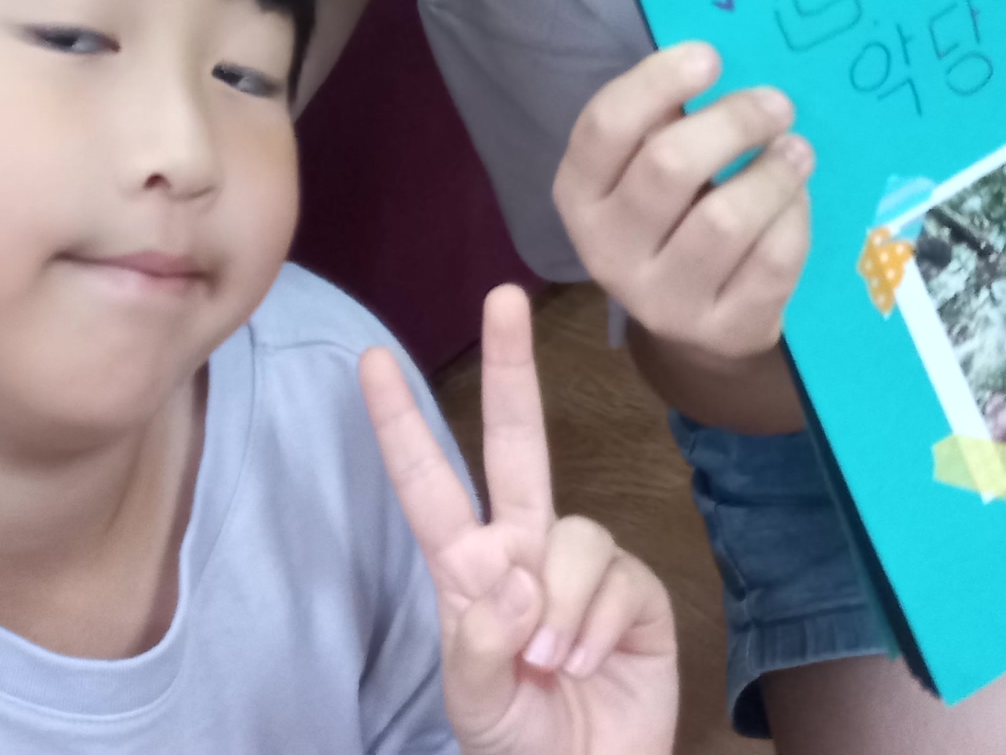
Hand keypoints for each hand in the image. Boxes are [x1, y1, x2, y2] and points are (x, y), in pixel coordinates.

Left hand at [362, 287, 678, 754]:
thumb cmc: (520, 743)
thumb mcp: (474, 708)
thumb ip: (476, 647)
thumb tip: (513, 578)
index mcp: (468, 569)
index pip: (426, 484)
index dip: (400, 422)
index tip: (370, 358)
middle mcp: (523, 550)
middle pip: (518, 443)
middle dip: (512, 366)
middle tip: (504, 295)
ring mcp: (580, 566)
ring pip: (572, 531)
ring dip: (559, 607)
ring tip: (551, 663)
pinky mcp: (635, 590)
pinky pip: (613, 576)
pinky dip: (595, 625)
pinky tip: (587, 662)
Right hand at [554, 43, 811, 372]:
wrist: (695, 325)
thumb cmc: (673, 217)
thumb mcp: (644, 170)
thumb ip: (662, 121)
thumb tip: (712, 63)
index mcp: (579, 195)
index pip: (605, 126)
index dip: (658, 81)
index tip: (711, 57)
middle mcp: (608, 251)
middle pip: (669, 166)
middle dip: (734, 122)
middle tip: (778, 104)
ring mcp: (663, 300)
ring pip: (725, 219)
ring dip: (773, 172)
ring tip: (798, 149)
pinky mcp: (721, 331)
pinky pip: (770, 263)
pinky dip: (793, 220)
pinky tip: (796, 200)